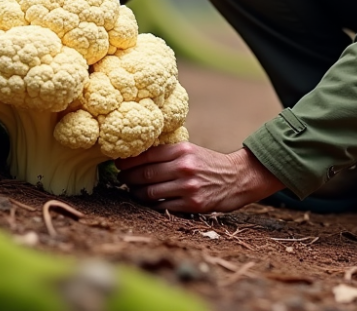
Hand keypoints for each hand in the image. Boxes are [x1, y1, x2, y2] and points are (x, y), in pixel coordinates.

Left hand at [115, 143, 283, 213]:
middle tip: (122, 179)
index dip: (128, 161)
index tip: (118, 164)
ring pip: (150, 192)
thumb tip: (136, 157)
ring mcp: (188, 187)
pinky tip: (150, 202)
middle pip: (144, 174)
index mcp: (182, 150)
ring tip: (134, 191)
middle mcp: (184, 167)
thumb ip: (168, 154)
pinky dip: (152, 205)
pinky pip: (162, 207)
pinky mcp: (193, 204)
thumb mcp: (191, 151)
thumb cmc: (210, 164)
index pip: (146, 155)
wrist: (238, 177)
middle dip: (128, 178)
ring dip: (137, 193)